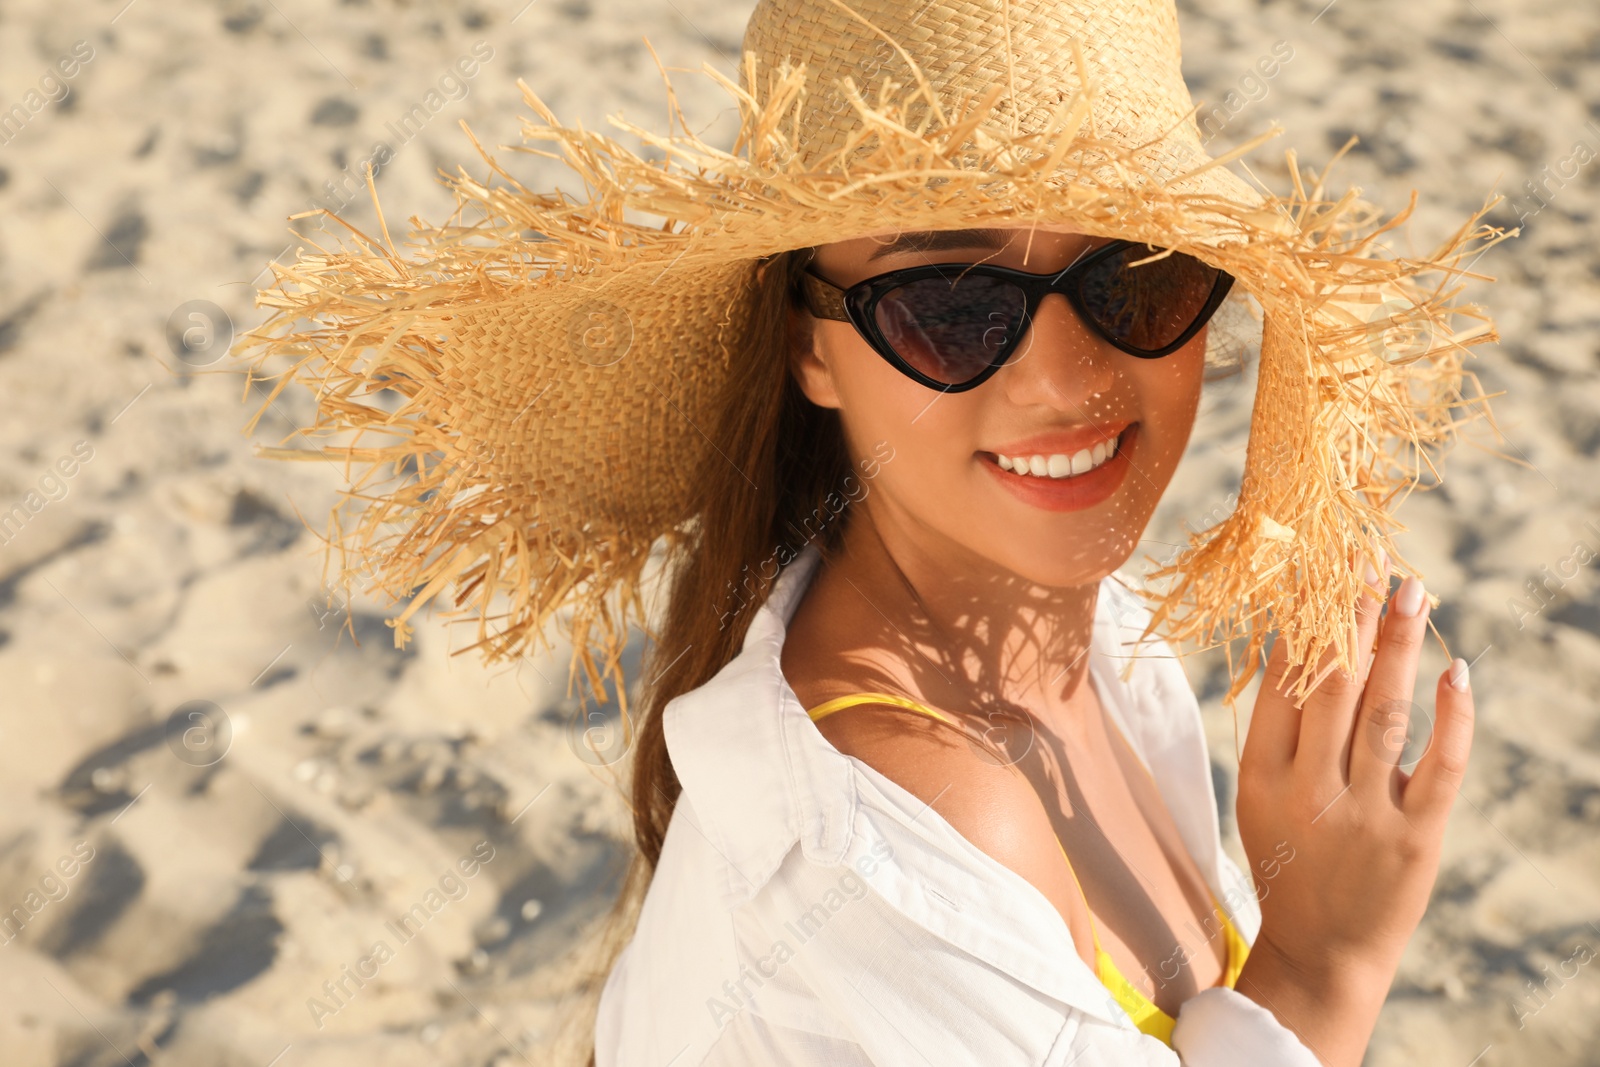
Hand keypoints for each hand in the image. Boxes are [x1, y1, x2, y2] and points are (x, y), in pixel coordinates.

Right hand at [1232, 561, 1474, 1063]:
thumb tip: (1297, 641)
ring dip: (1397, 645)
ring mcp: (1365, 816)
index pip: (1282, 682)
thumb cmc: (1289, 860)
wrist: (1322, 953)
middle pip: (1331, 685)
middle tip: (1367, 555)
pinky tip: (1456, 671)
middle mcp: (1308, 791)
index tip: (1319, 567)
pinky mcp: (1416, 840)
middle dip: (1348, 613)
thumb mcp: (1260, 797)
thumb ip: (1277, 730)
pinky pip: (1440, 766)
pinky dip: (1451, 717)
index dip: (1302, 619)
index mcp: (1261, 777)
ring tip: (1412, 590)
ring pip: (1384, 712)